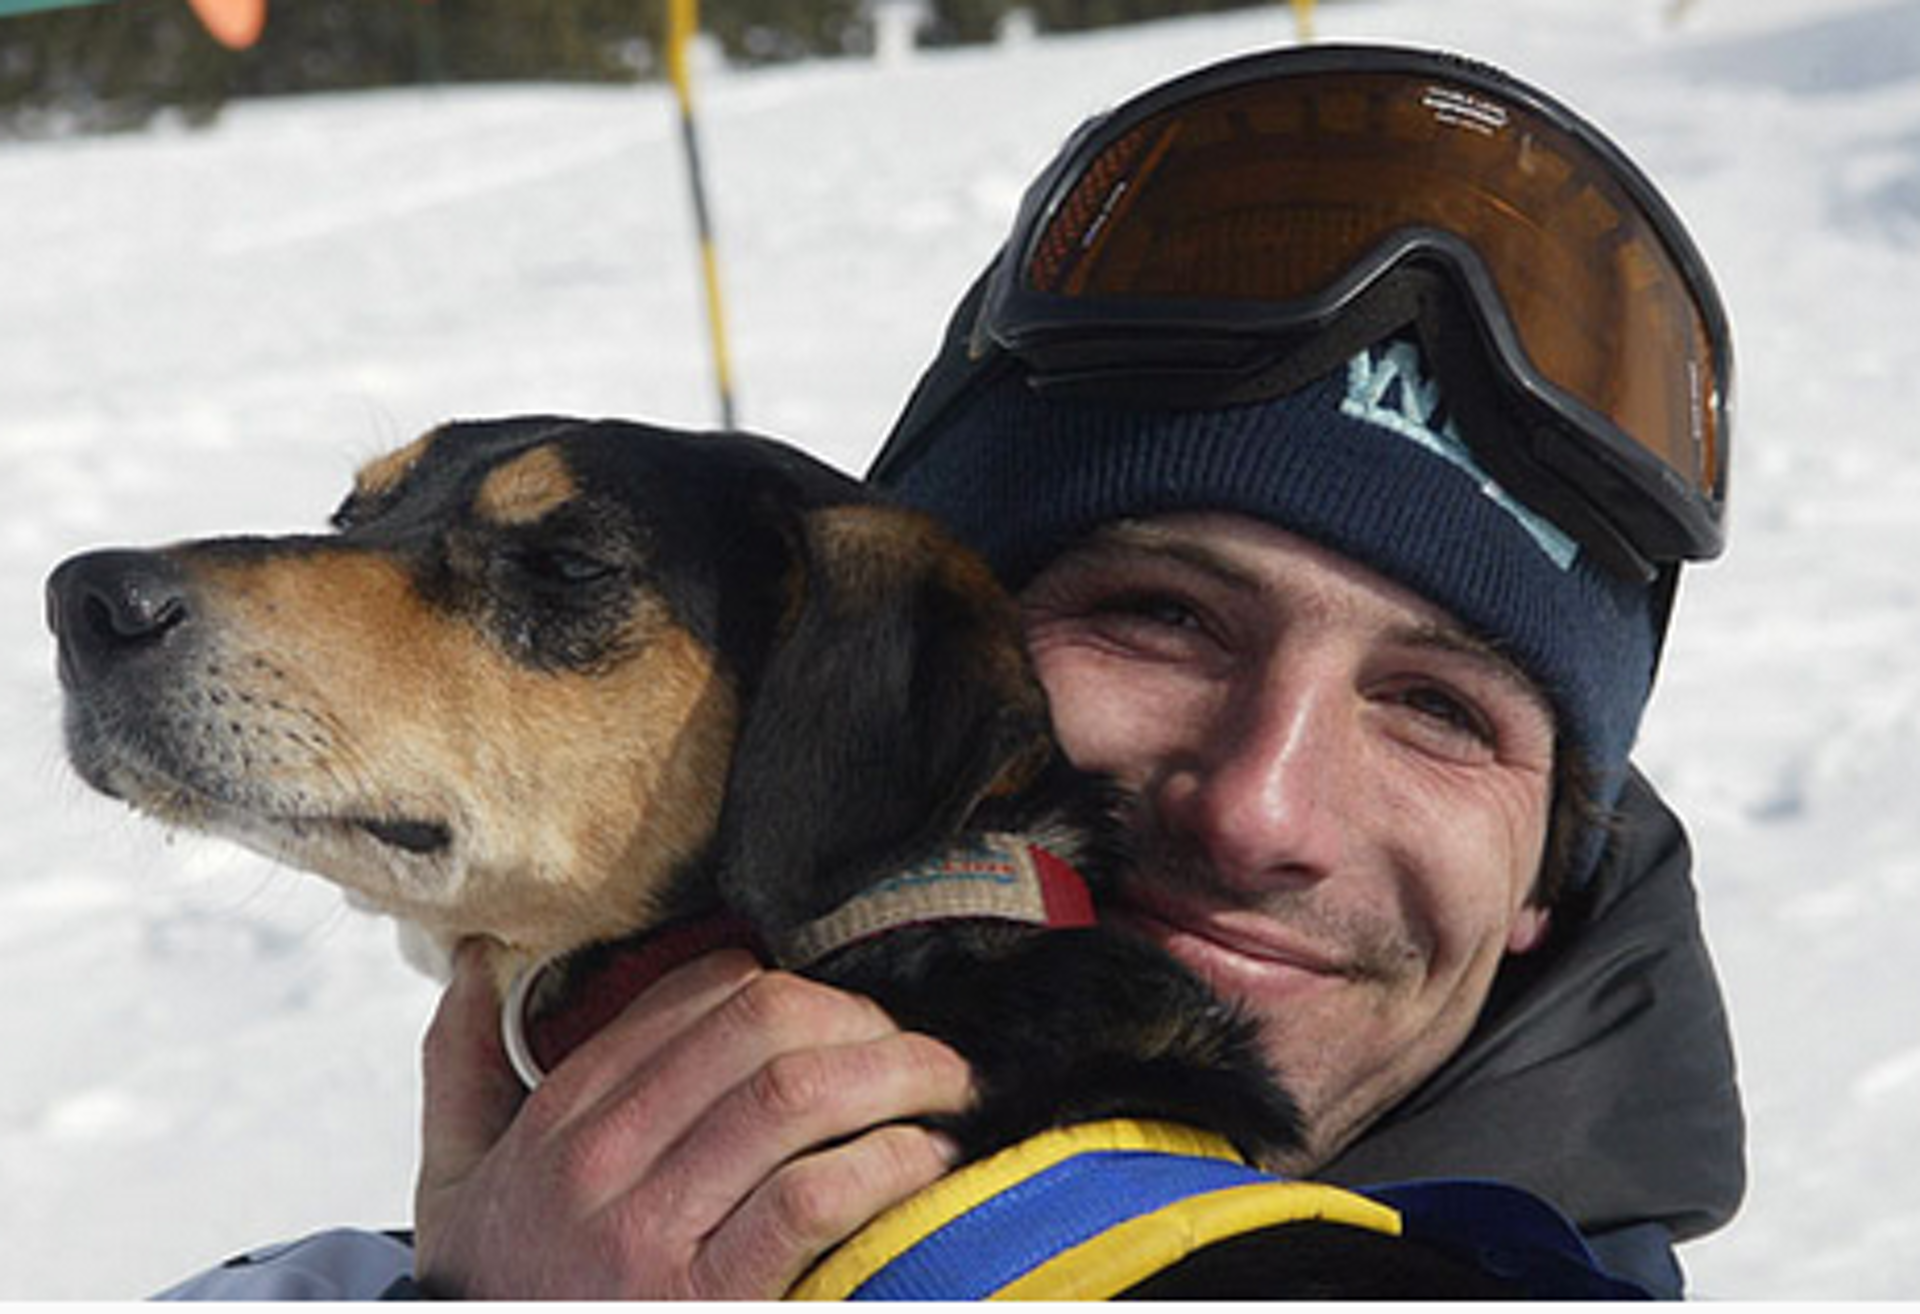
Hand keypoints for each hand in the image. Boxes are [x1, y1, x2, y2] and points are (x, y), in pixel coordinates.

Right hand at [413, 940, 971, 1298]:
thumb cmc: (500, 1299)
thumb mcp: (449, 1189)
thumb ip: (459, 1074)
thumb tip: (470, 968)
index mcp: (560, 1117)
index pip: (699, 995)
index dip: (799, 988)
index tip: (850, 1018)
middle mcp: (598, 1159)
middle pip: (760, 1026)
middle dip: (864, 1020)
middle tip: (924, 1051)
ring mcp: (645, 1233)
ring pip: (793, 1096)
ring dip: (897, 1079)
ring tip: (948, 1093)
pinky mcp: (701, 1303)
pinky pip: (809, 1200)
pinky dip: (884, 1165)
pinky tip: (923, 1162)